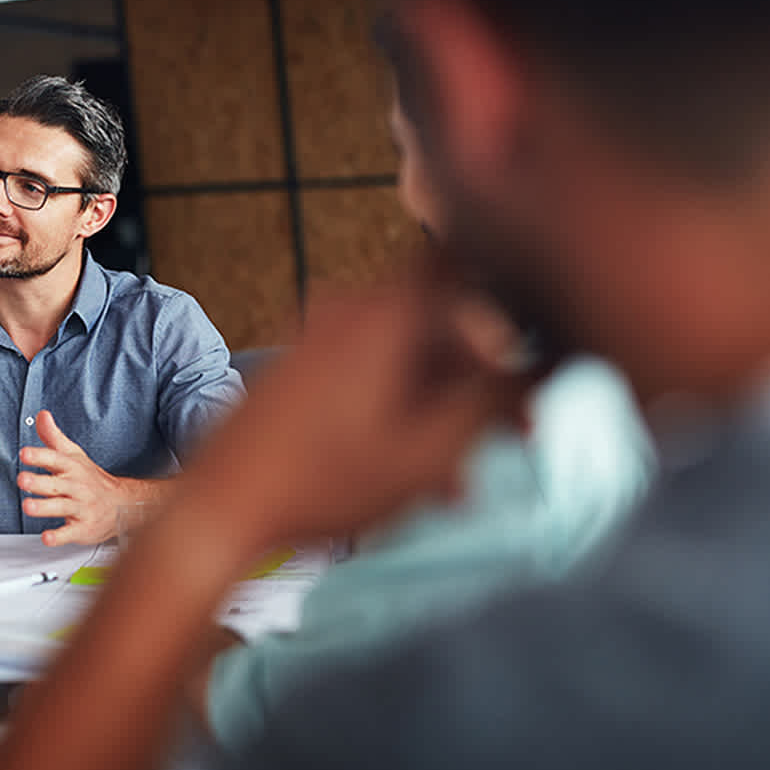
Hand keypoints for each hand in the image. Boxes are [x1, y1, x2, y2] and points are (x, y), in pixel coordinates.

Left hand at [18, 411, 140, 545]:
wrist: (123, 504)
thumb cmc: (91, 479)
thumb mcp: (73, 455)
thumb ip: (53, 437)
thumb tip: (41, 415)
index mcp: (72, 468)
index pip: (55, 459)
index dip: (40, 455)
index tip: (25, 453)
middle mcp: (76, 486)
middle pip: (56, 484)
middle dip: (39, 482)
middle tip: (23, 479)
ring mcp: (81, 507)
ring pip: (62, 507)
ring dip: (44, 507)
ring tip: (28, 506)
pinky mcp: (83, 528)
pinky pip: (71, 532)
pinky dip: (59, 536)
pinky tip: (47, 537)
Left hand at [187, 254, 534, 555]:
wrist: (218, 507)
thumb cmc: (318, 482)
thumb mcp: (429, 450)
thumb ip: (496, 403)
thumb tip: (551, 370)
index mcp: (385, 313)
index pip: (464, 262)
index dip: (510, 285)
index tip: (541, 328)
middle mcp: (348, 310)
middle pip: (439, 322)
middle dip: (482, 378)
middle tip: (517, 434)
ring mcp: (316, 337)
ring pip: (405, 358)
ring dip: (442, 408)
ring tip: (457, 479)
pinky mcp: (296, 369)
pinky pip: (366, 376)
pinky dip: (398, 413)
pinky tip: (411, 475)